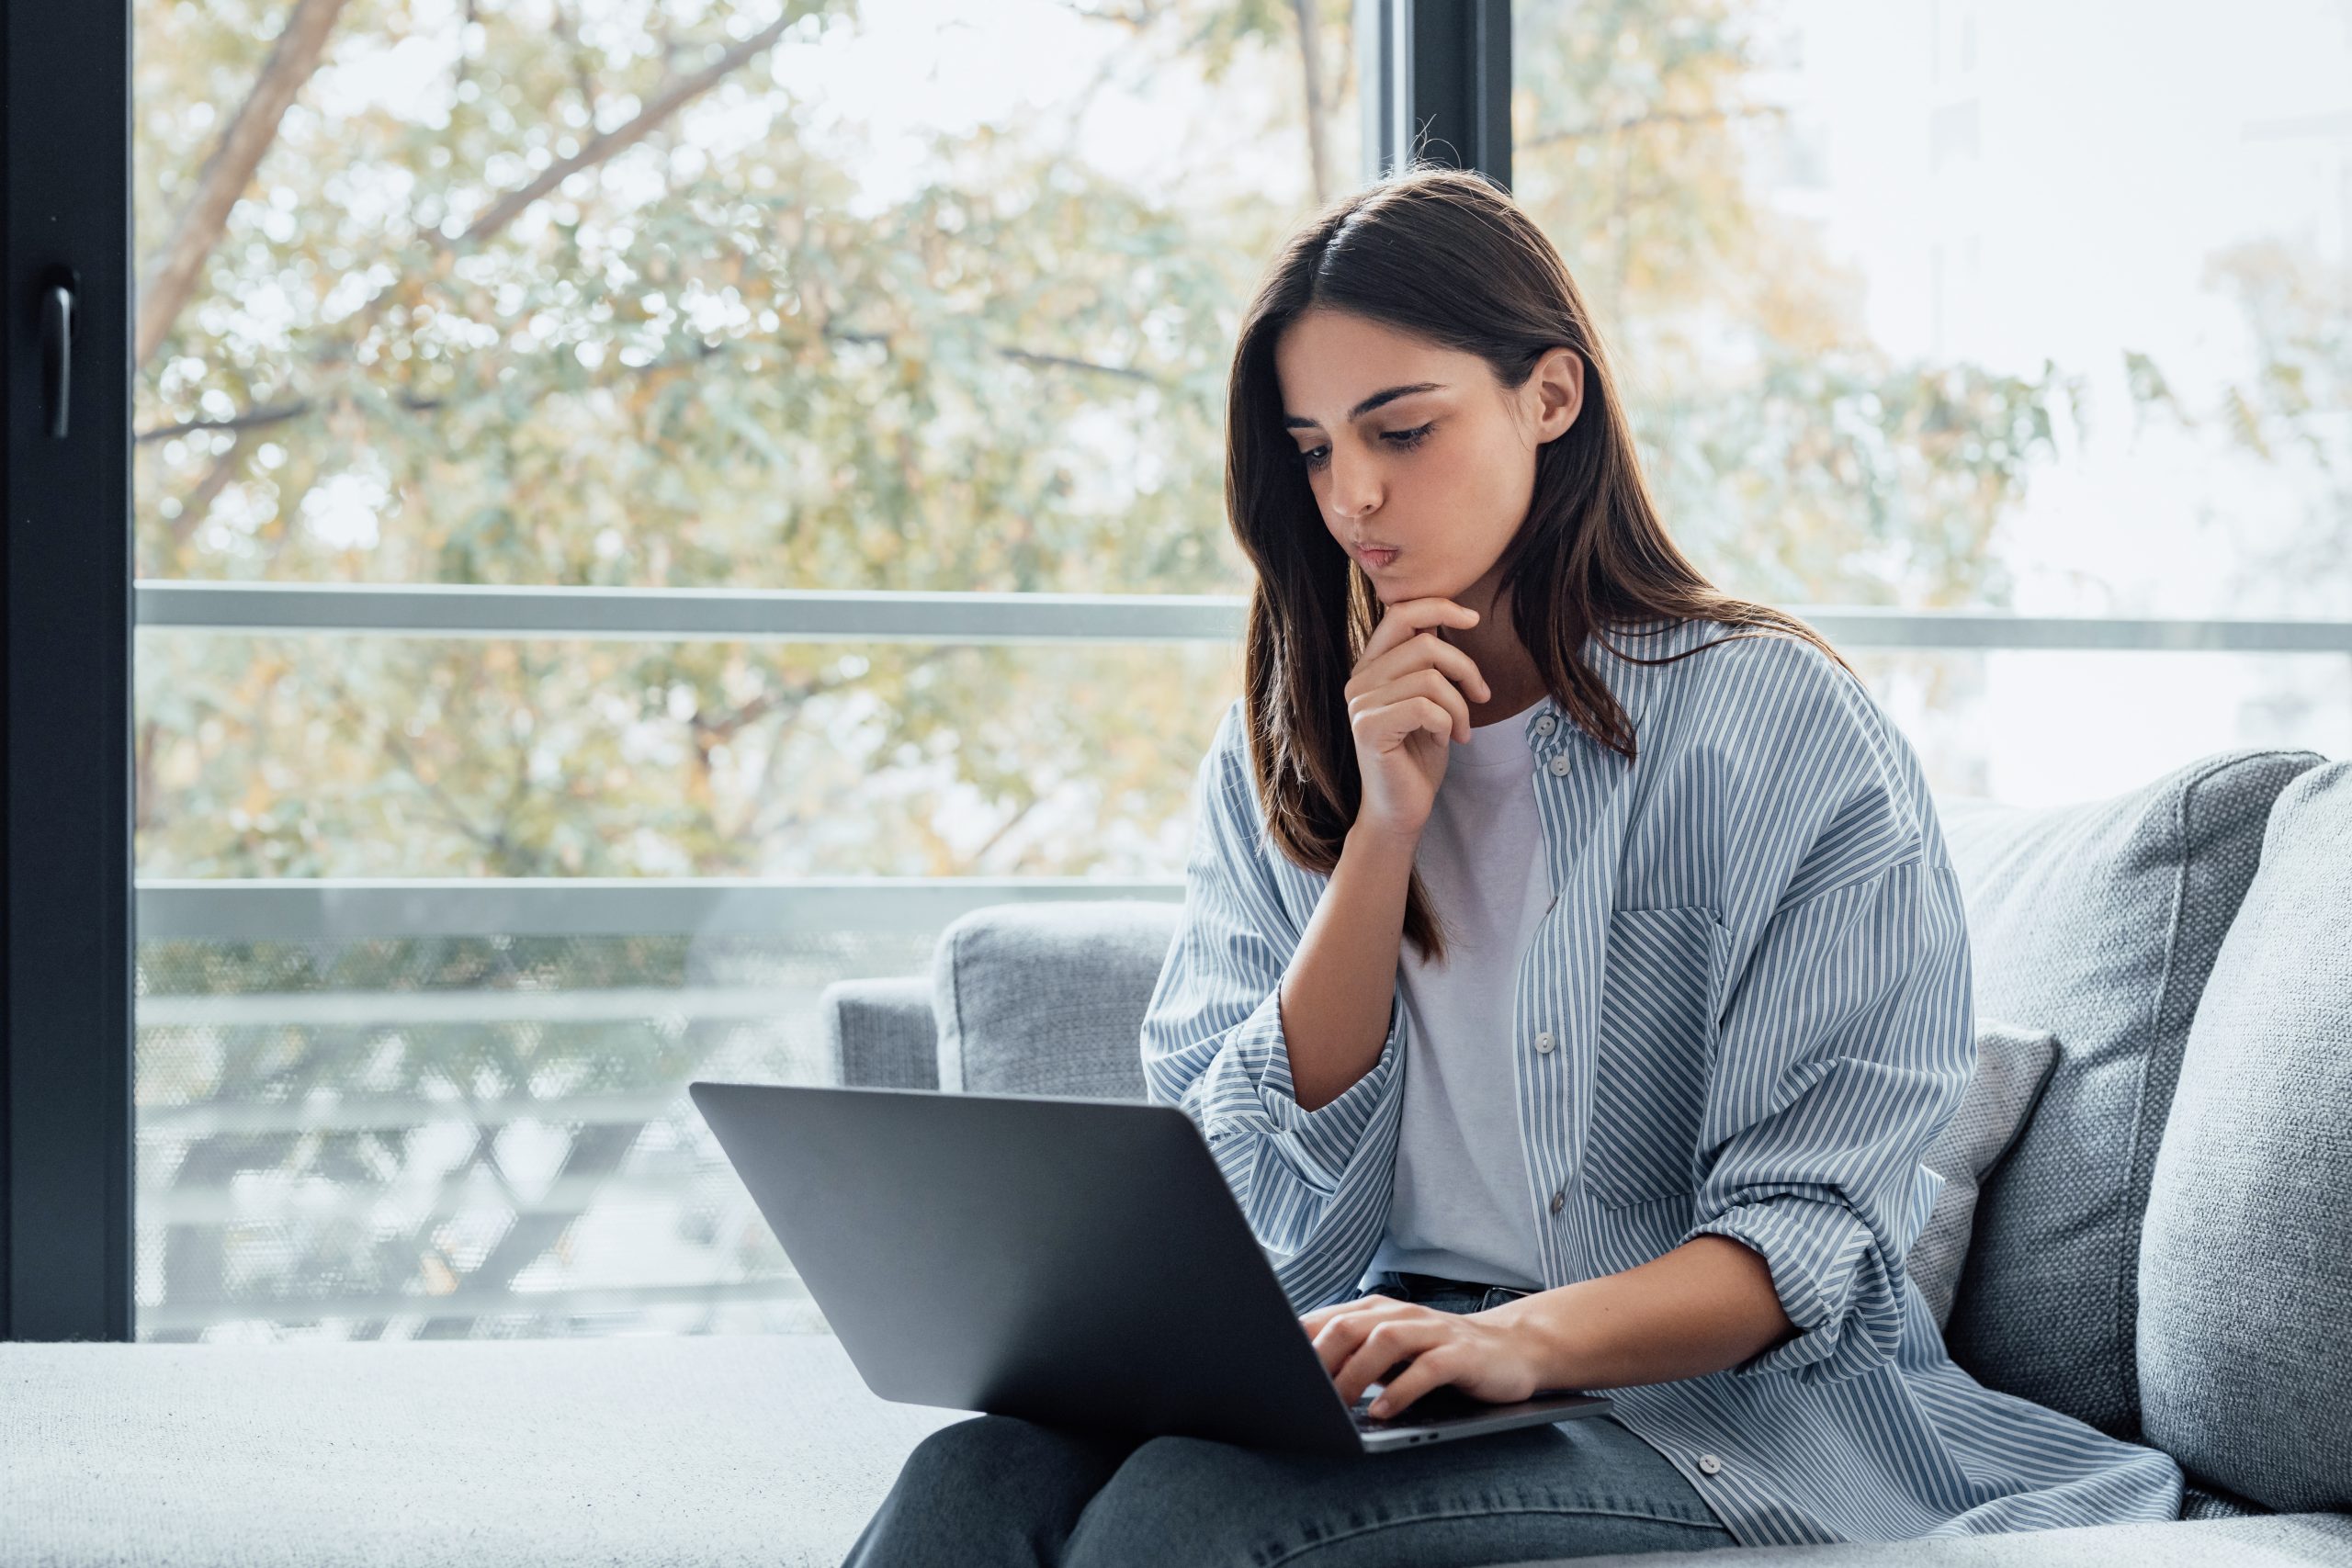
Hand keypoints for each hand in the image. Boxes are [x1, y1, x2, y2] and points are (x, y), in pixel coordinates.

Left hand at [1298, 1292, 1551, 1418]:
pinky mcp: (1460, 1355)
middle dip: (1320, 1358)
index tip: (1272, 1370)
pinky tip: (1383, 1412)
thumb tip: (1301, 1381)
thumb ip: (1355, 1356)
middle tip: (1299, 1392)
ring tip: (1337, 1403)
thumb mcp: (1393, 1352)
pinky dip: (1401, 1391)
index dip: (1297, 1343)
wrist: (1513, 1349)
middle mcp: (1402, 1315)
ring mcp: (1433, 1332)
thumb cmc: (1441, 1355)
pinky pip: (1426, 1369)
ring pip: (1384, 1340)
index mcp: (1378, 1312)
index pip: (1327, 1319)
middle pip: (1349, 1325)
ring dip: (1356, 1373)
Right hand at [1344, 596, 1490, 840]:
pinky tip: (1443, 741)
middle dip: (1465, 669)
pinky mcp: (1370, 729)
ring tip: (1460, 730)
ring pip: (1431, 679)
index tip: (1474, 618)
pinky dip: (1447, 724)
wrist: (1401, 809)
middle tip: (1483, 697)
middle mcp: (1359, 680)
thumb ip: (1427, 661)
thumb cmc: (1418, 755)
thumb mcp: (1428, 698)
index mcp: (1371, 666)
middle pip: (1426, 644)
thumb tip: (1449, 616)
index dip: (1439, 606)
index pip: (1400, 613)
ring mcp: (1360, 704)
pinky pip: (1427, 708)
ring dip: (1460, 707)